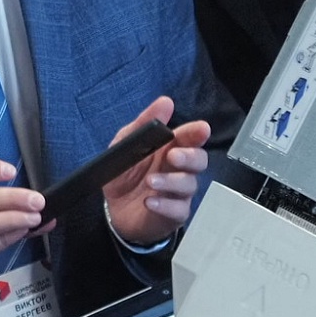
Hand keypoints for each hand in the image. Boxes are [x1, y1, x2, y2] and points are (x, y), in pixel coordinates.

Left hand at [101, 97, 211, 246]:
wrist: (114, 209)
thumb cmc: (125, 173)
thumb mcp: (125, 144)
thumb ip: (143, 124)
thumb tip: (165, 102)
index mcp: (170, 149)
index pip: (191, 138)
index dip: (198, 133)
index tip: (201, 129)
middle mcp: (179, 170)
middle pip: (199, 161)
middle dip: (189, 157)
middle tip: (173, 156)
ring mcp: (179, 193)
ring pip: (189, 185)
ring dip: (171, 181)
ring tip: (150, 181)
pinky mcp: (174, 214)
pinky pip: (178, 210)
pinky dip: (165, 205)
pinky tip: (149, 201)